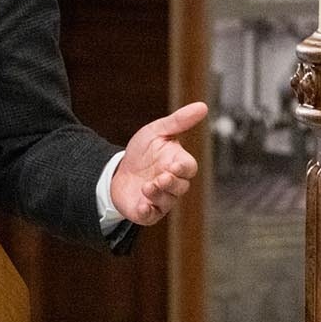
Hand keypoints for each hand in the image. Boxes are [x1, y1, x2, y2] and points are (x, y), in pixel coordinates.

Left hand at [110, 101, 206, 225]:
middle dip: (171, 183)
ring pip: (167, 201)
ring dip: (157, 195)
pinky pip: (151, 215)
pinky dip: (147, 211)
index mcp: (178, 163)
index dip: (183, 168)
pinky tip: (141, 206)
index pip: (189, 167)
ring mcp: (162, 199)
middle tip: (160, 178)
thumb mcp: (157, 131)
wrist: (118, 171)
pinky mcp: (148, 211)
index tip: (174, 165)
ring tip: (146, 186)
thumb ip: (178, 121)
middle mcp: (174, 183)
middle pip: (181, 187)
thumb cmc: (143, 151)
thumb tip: (202, 106)